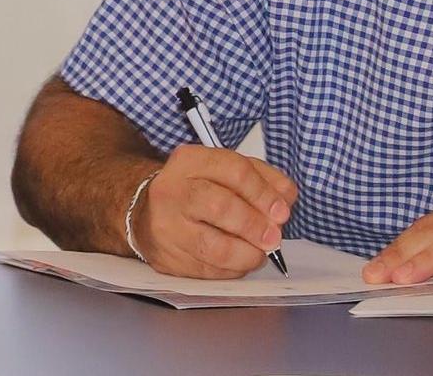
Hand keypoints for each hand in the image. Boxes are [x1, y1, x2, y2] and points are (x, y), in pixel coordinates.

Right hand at [131, 144, 297, 278]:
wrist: (146, 212)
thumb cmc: (194, 189)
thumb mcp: (224, 170)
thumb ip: (261, 178)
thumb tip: (286, 198)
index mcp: (189, 162)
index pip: (234, 171)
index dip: (264, 193)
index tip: (282, 210)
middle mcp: (171, 191)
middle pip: (220, 206)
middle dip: (254, 225)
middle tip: (273, 237)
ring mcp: (165, 227)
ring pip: (212, 246)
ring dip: (246, 254)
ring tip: (260, 253)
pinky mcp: (166, 258)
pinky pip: (206, 271)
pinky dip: (231, 270)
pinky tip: (240, 262)